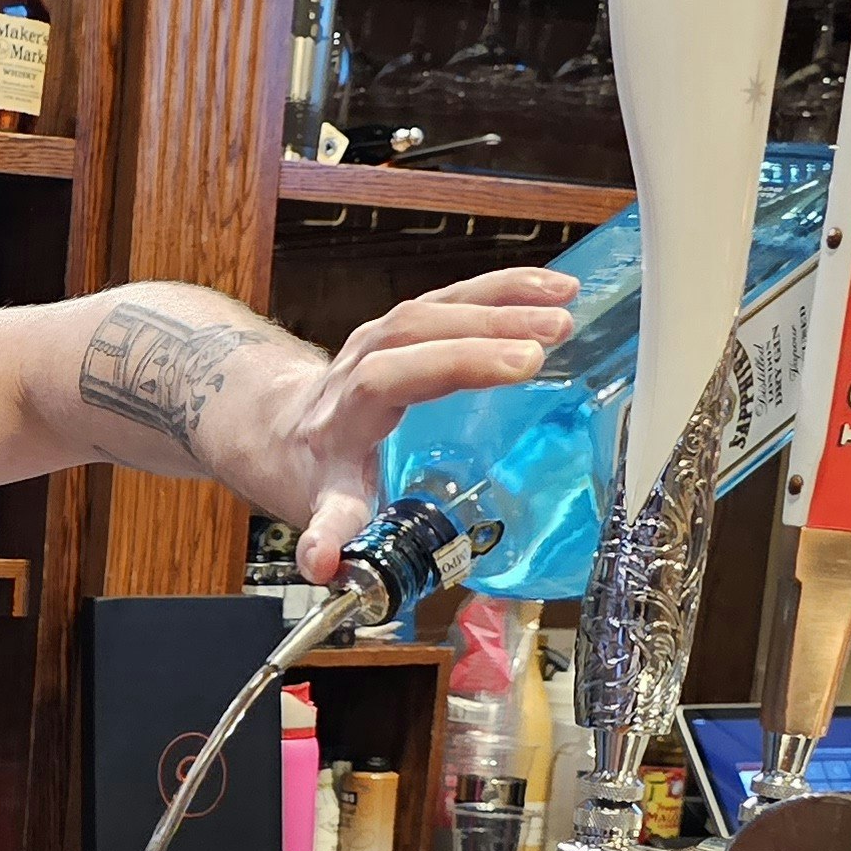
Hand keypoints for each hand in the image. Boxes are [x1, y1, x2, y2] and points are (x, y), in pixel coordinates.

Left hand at [285, 267, 579, 583]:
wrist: (284, 435)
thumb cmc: (314, 473)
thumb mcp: (321, 508)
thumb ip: (329, 532)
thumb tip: (324, 563)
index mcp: (346, 412)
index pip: (393, 376)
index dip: (454, 364)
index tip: (518, 368)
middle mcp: (362, 362)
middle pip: (421, 332)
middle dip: (489, 329)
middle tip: (555, 335)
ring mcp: (385, 336)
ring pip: (441, 304)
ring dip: (505, 300)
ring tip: (565, 305)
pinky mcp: (411, 324)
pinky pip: (458, 297)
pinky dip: (506, 289)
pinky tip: (556, 288)